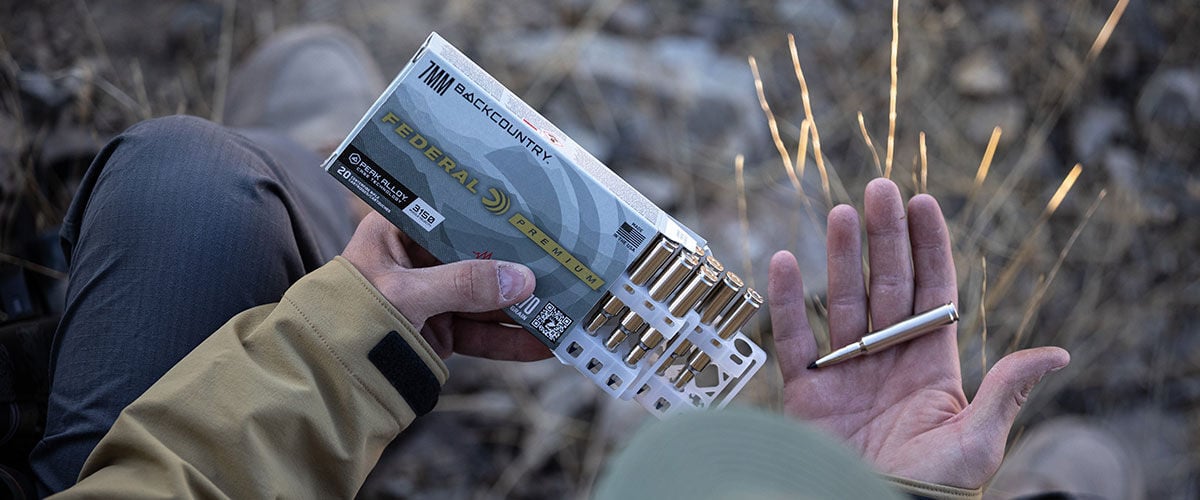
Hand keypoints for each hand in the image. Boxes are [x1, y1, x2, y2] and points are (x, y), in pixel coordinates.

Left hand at [342, 212, 551, 360]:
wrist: (324, 380)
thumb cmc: (349, 318)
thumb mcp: (405, 294)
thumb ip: (462, 285)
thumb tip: (521, 279)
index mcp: (398, 232)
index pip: (453, 212)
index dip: (491, 213)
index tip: (532, 214)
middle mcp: (418, 261)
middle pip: (479, 256)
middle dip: (518, 264)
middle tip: (562, 262)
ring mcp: (433, 298)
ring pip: (487, 298)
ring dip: (524, 305)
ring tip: (564, 306)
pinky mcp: (442, 333)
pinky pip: (483, 333)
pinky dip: (512, 340)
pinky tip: (543, 343)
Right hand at [768, 178, 1068, 488]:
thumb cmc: (933, 489)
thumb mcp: (979, 442)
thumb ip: (1006, 392)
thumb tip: (1058, 354)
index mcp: (932, 366)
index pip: (932, 292)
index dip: (929, 247)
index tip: (922, 203)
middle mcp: (887, 358)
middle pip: (887, 284)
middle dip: (885, 236)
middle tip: (880, 190)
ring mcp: (845, 371)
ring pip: (842, 300)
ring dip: (842, 256)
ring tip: (843, 213)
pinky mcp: (806, 390)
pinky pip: (793, 338)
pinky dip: (786, 301)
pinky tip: (786, 261)